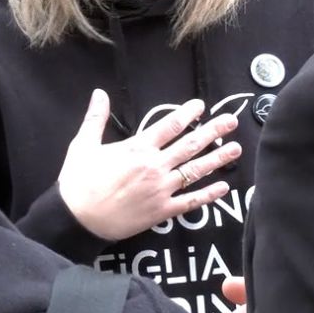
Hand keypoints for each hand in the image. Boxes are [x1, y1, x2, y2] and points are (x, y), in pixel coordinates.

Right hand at [56, 90, 242, 241]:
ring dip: (217, 159)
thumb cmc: (78, 182)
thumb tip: (99, 93)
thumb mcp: (83, 145)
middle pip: (190, 145)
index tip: (200, 105)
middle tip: (231, 120)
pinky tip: (224, 188)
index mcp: (137, 149)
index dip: (187, 113)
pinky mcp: (161, 211)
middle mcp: (154, 167)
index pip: (169, 126)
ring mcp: (160, 190)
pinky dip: (208, 195)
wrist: (77, 219)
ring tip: (236, 149)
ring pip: (195, 171)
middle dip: (213, 131)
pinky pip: (190, 202)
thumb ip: (95, 118)